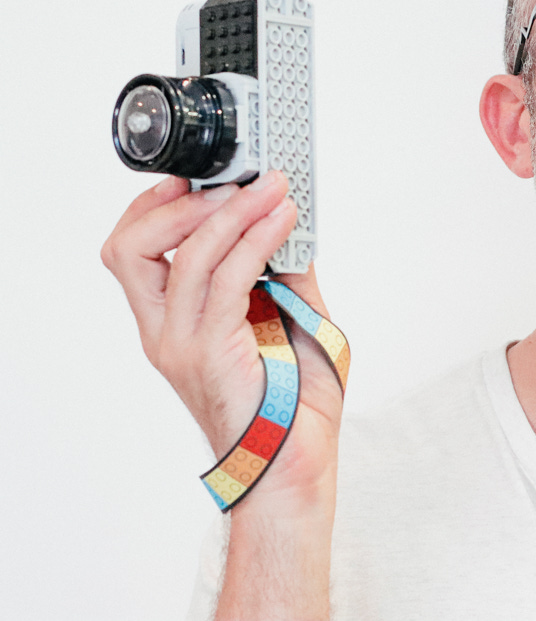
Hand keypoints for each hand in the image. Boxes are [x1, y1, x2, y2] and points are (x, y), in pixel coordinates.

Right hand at [101, 170, 343, 507]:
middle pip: (131, 247)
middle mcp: (166, 331)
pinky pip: (227, 278)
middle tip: (234, 180)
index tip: (203, 176)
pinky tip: (283, 221)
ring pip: (186, 254)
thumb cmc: (294, 406)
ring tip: (272, 188)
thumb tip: (295, 225)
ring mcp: (182, 342)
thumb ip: (286, 274)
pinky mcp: (209, 352)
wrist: (295, 467)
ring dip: (233, 210)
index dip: (158, 207)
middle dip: (181, 203)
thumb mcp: (294, 319)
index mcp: (174, 322)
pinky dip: (256, 240)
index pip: (135, 251)